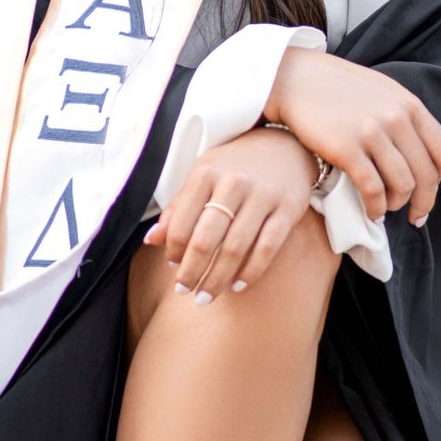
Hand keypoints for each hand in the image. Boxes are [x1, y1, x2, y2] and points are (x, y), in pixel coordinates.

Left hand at [141, 126, 319, 298]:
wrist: (285, 144)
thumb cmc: (236, 165)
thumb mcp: (203, 175)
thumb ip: (178, 207)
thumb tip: (151, 240)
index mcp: (206, 173)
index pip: (182, 223)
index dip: (174, 251)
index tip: (173, 268)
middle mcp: (233, 182)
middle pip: (205, 239)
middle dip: (192, 272)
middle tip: (186, 291)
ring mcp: (263, 195)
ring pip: (235, 248)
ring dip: (217, 279)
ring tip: (206, 296)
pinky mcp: (288, 207)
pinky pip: (267, 248)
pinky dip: (251, 272)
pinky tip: (238, 285)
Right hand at [265, 46, 440, 228]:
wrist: (294, 78)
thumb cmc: (336, 87)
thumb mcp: (381, 91)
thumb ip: (403, 116)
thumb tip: (418, 151)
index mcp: (410, 105)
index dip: (439, 178)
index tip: (427, 191)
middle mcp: (397, 118)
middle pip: (427, 175)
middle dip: (424, 203)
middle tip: (415, 216)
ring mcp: (372, 133)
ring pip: (403, 185)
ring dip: (397, 205)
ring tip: (386, 210)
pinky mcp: (346, 149)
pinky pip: (372, 189)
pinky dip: (376, 208)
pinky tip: (371, 213)